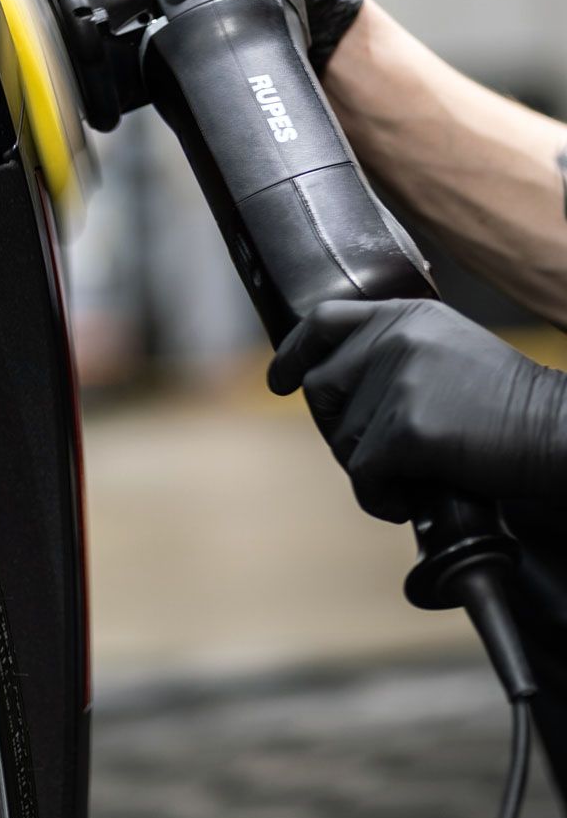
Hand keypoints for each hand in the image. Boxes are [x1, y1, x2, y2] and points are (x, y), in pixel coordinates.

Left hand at [268, 299, 566, 521]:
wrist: (557, 432)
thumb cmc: (508, 405)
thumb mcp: (450, 350)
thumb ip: (397, 352)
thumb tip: (343, 390)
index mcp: (405, 317)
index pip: (324, 321)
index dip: (294, 353)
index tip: (279, 380)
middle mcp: (394, 340)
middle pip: (321, 388)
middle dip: (337, 430)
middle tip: (375, 456)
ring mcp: (398, 381)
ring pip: (343, 440)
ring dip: (370, 470)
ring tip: (413, 477)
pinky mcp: (405, 428)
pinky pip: (364, 475)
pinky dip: (381, 499)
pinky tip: (413, 499)